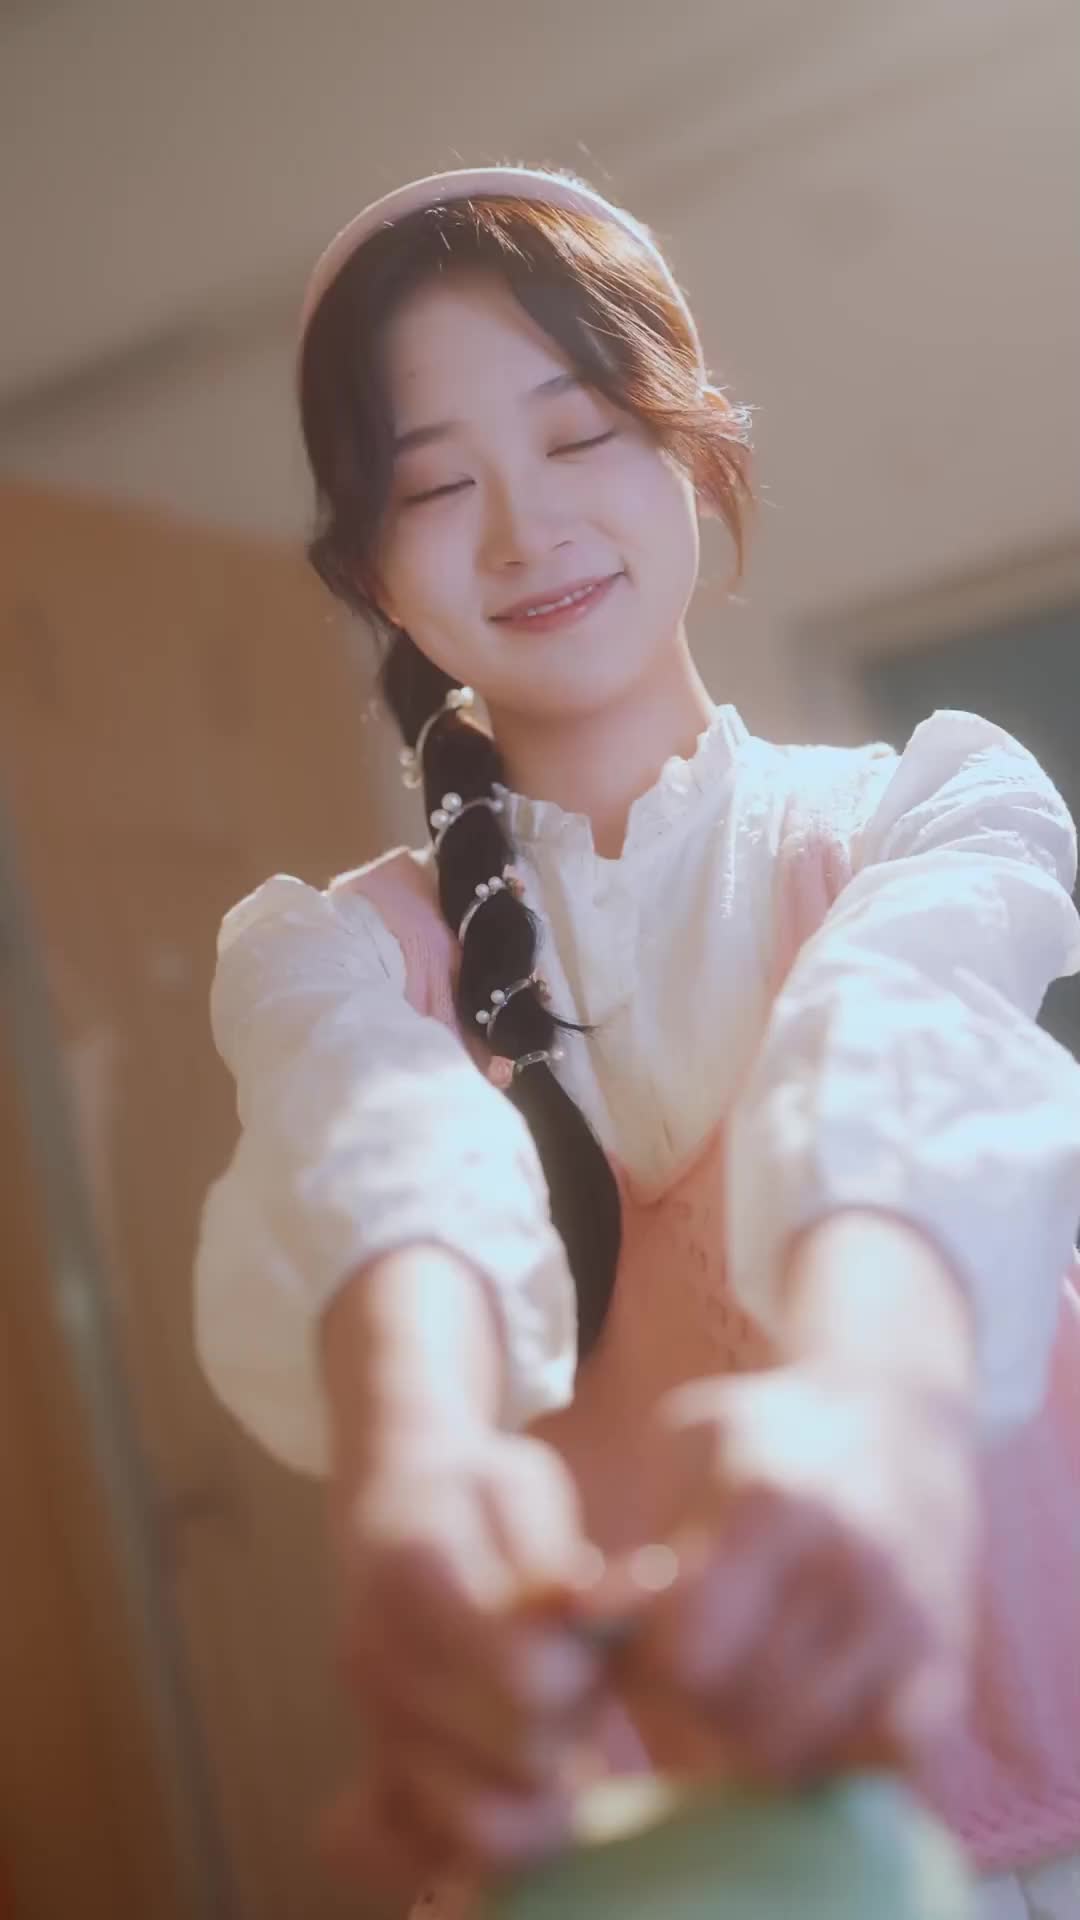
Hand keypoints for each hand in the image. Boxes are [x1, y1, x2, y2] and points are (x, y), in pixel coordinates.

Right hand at [320, 1424, 603, 1900]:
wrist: (390, 1499)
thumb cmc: (475, 1490)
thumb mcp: (520, 1485)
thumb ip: (558, 1560)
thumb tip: (604, 1613)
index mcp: (412, 1573)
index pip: (527, 1677)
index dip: (582, 1669)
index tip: (588, 1636)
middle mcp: (375, 1658)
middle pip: (519, 1754)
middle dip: (573, 1722)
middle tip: (579, 1674)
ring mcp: (371, 1720)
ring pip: (481, 1823)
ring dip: (540, 1782)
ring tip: (552, 1717)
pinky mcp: (377, 1764)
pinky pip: (438, 1847)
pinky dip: (493, 1825)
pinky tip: (518, 1765)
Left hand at [608, 1363, 976, 1790]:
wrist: (900, 1417)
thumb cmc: (768, 1437)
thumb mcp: (688, 1448)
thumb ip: (640, 1540)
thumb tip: (578, 1624)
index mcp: (773, 1501)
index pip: (689, 1649)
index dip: (646, 1663)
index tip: (641, 1637)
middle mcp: (851, 1563)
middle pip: (737, 1711)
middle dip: (692, 1707)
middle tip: (686, 1672)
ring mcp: (906, 1620)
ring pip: (800, 1751)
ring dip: (753, 1742)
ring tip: (739, 1690)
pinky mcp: (946, 1665)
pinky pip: (876, 1764)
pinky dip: (831, 1757)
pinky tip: (803, 1709)